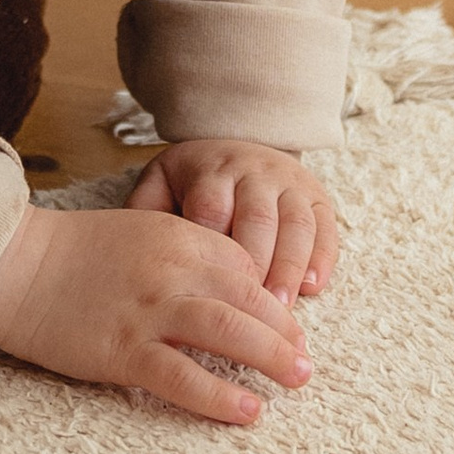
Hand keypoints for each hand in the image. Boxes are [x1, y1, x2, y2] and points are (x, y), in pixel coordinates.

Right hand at [0, 205, 311, 428]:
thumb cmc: (74, 253)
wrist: (15, 266)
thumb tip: (231, 291)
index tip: (285, 325)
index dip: (271, 299)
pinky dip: (220, 396)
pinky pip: (183, 376)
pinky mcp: (123, 350)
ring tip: (297, 380)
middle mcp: (172, 269)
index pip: (245, 266)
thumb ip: (186, 255)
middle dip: (286, 331)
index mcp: (179, 236)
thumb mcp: (141, 232)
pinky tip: (247, 411)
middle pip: (250, 299)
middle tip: (306, 361)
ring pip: (228, 333)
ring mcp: (149, 310)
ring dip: (272, 358)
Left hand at [127, 137, 340, 300]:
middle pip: (258, 218)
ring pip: (296, 224)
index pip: (213, 208)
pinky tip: (314, 287)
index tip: (207, 289)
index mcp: (211, 169)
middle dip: (258, 264)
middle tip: (253, 310)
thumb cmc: (191, 182)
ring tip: (283, 309)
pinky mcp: (316, 196)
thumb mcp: (161, 183)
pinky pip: (325, 225)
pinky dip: (323, 256)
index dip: (213, 249)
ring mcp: (289, 183)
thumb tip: (128, 252)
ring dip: (290, 267)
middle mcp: (254, 172)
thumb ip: (146, 212)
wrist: (236, 143)